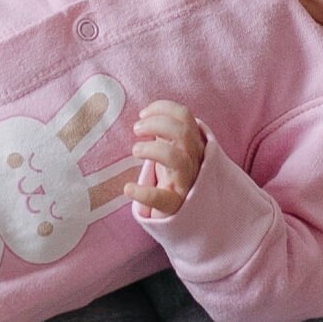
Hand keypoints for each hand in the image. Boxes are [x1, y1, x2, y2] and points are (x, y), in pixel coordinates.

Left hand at [125, 101, 203, 216]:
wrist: (185, 212)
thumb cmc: (174, 174)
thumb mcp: (173, 148)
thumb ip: (165, 132)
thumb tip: (147, 114)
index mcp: (193, 143)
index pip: (185, 115)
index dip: (163, 108)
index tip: (142, 114)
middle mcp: (194, 159)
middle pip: (183, 132)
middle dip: (156, 124)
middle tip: (136, 129)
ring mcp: (187, 182)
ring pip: (178, 158)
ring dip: (153, 149)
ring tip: (135, 151)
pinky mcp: (175, 203)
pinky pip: (162, 198)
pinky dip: (143, 193)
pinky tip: (128, 189)